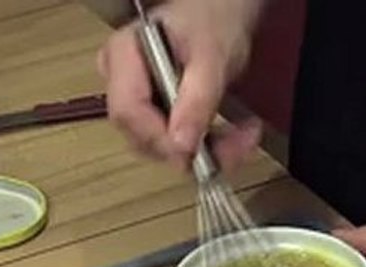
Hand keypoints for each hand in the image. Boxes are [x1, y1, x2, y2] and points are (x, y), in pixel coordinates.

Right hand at [98, 0, 262, 171]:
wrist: (218, 15)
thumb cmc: (210, 20)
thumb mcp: (211, 56)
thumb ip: (196, 100)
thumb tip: (182, 146)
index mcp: (123, 55)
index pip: (127, 111)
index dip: (158, 138)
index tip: (193, 151)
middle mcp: (120, 83)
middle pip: (142, 136)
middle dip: (190, 149)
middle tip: (237, 144)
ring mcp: (136, 103)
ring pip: (162, 148)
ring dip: (207, 152)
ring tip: (245, 137)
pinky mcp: (154, 118)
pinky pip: (175, 146)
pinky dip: (209, 148)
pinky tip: (237, 137)